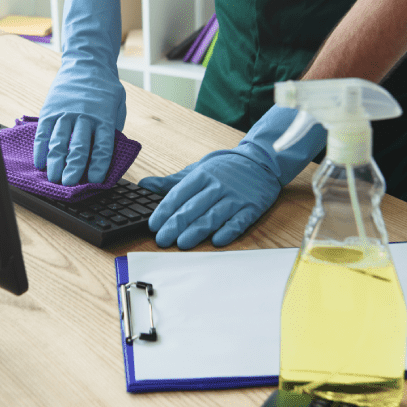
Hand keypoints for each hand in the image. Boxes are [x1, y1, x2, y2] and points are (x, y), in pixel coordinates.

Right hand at [33, 0, 125, 186]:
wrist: (87, 62)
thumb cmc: (105, 89)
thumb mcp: (117, 106)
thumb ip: (112, 129)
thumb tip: (106, 155)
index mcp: (104, 118)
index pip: (102, 146)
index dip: (98, 165)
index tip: (94, 181)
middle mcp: (84, 116)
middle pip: (78, 146)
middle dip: (73, 168)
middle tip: (69, 185)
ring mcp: (65, 113)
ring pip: (59, 141)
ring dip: (55, 162)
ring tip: (53, 178)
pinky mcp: (50, 110)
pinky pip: (44, 132)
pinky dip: (41, 149)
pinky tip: (40, 162)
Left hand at [139, 106, 326, 248]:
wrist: (261, 162)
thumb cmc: (224, 169)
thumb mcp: (197, 170)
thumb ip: (172, 182)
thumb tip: (145, 185)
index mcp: (202, 176)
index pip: (179, 194)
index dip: (165, 210)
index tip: (153, 224)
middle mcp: (217, 186)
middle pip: (193, 207)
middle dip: (176, 225)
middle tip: (162, 239)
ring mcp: (235, 197)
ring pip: (213, 216)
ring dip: (197, 231)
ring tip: (182, 243)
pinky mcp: (251, 208)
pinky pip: (238, 221)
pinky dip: (228, 231)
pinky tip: (217, 241)